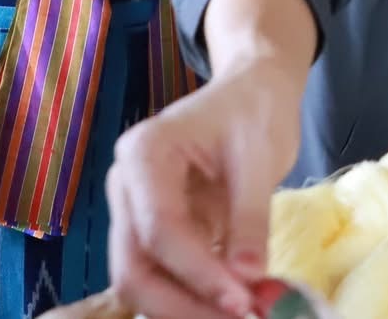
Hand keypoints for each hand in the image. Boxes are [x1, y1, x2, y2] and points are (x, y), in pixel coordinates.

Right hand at [108, 62, 303, 318]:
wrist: (252, 90)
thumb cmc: (254, 110)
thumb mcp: (261, 155)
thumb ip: (250, 217)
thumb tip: (247, 278)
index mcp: (144, 153)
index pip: (159, 230)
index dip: (199, 274)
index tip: (245, 302)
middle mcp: (125, 186)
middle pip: (134, 267)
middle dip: (183, 306)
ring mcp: (133, 211)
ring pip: (141, 280)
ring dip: (186, 309)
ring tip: (242, 315)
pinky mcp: (153, 232)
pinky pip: (162, 276)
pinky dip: (192, 298)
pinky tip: (230, 307)